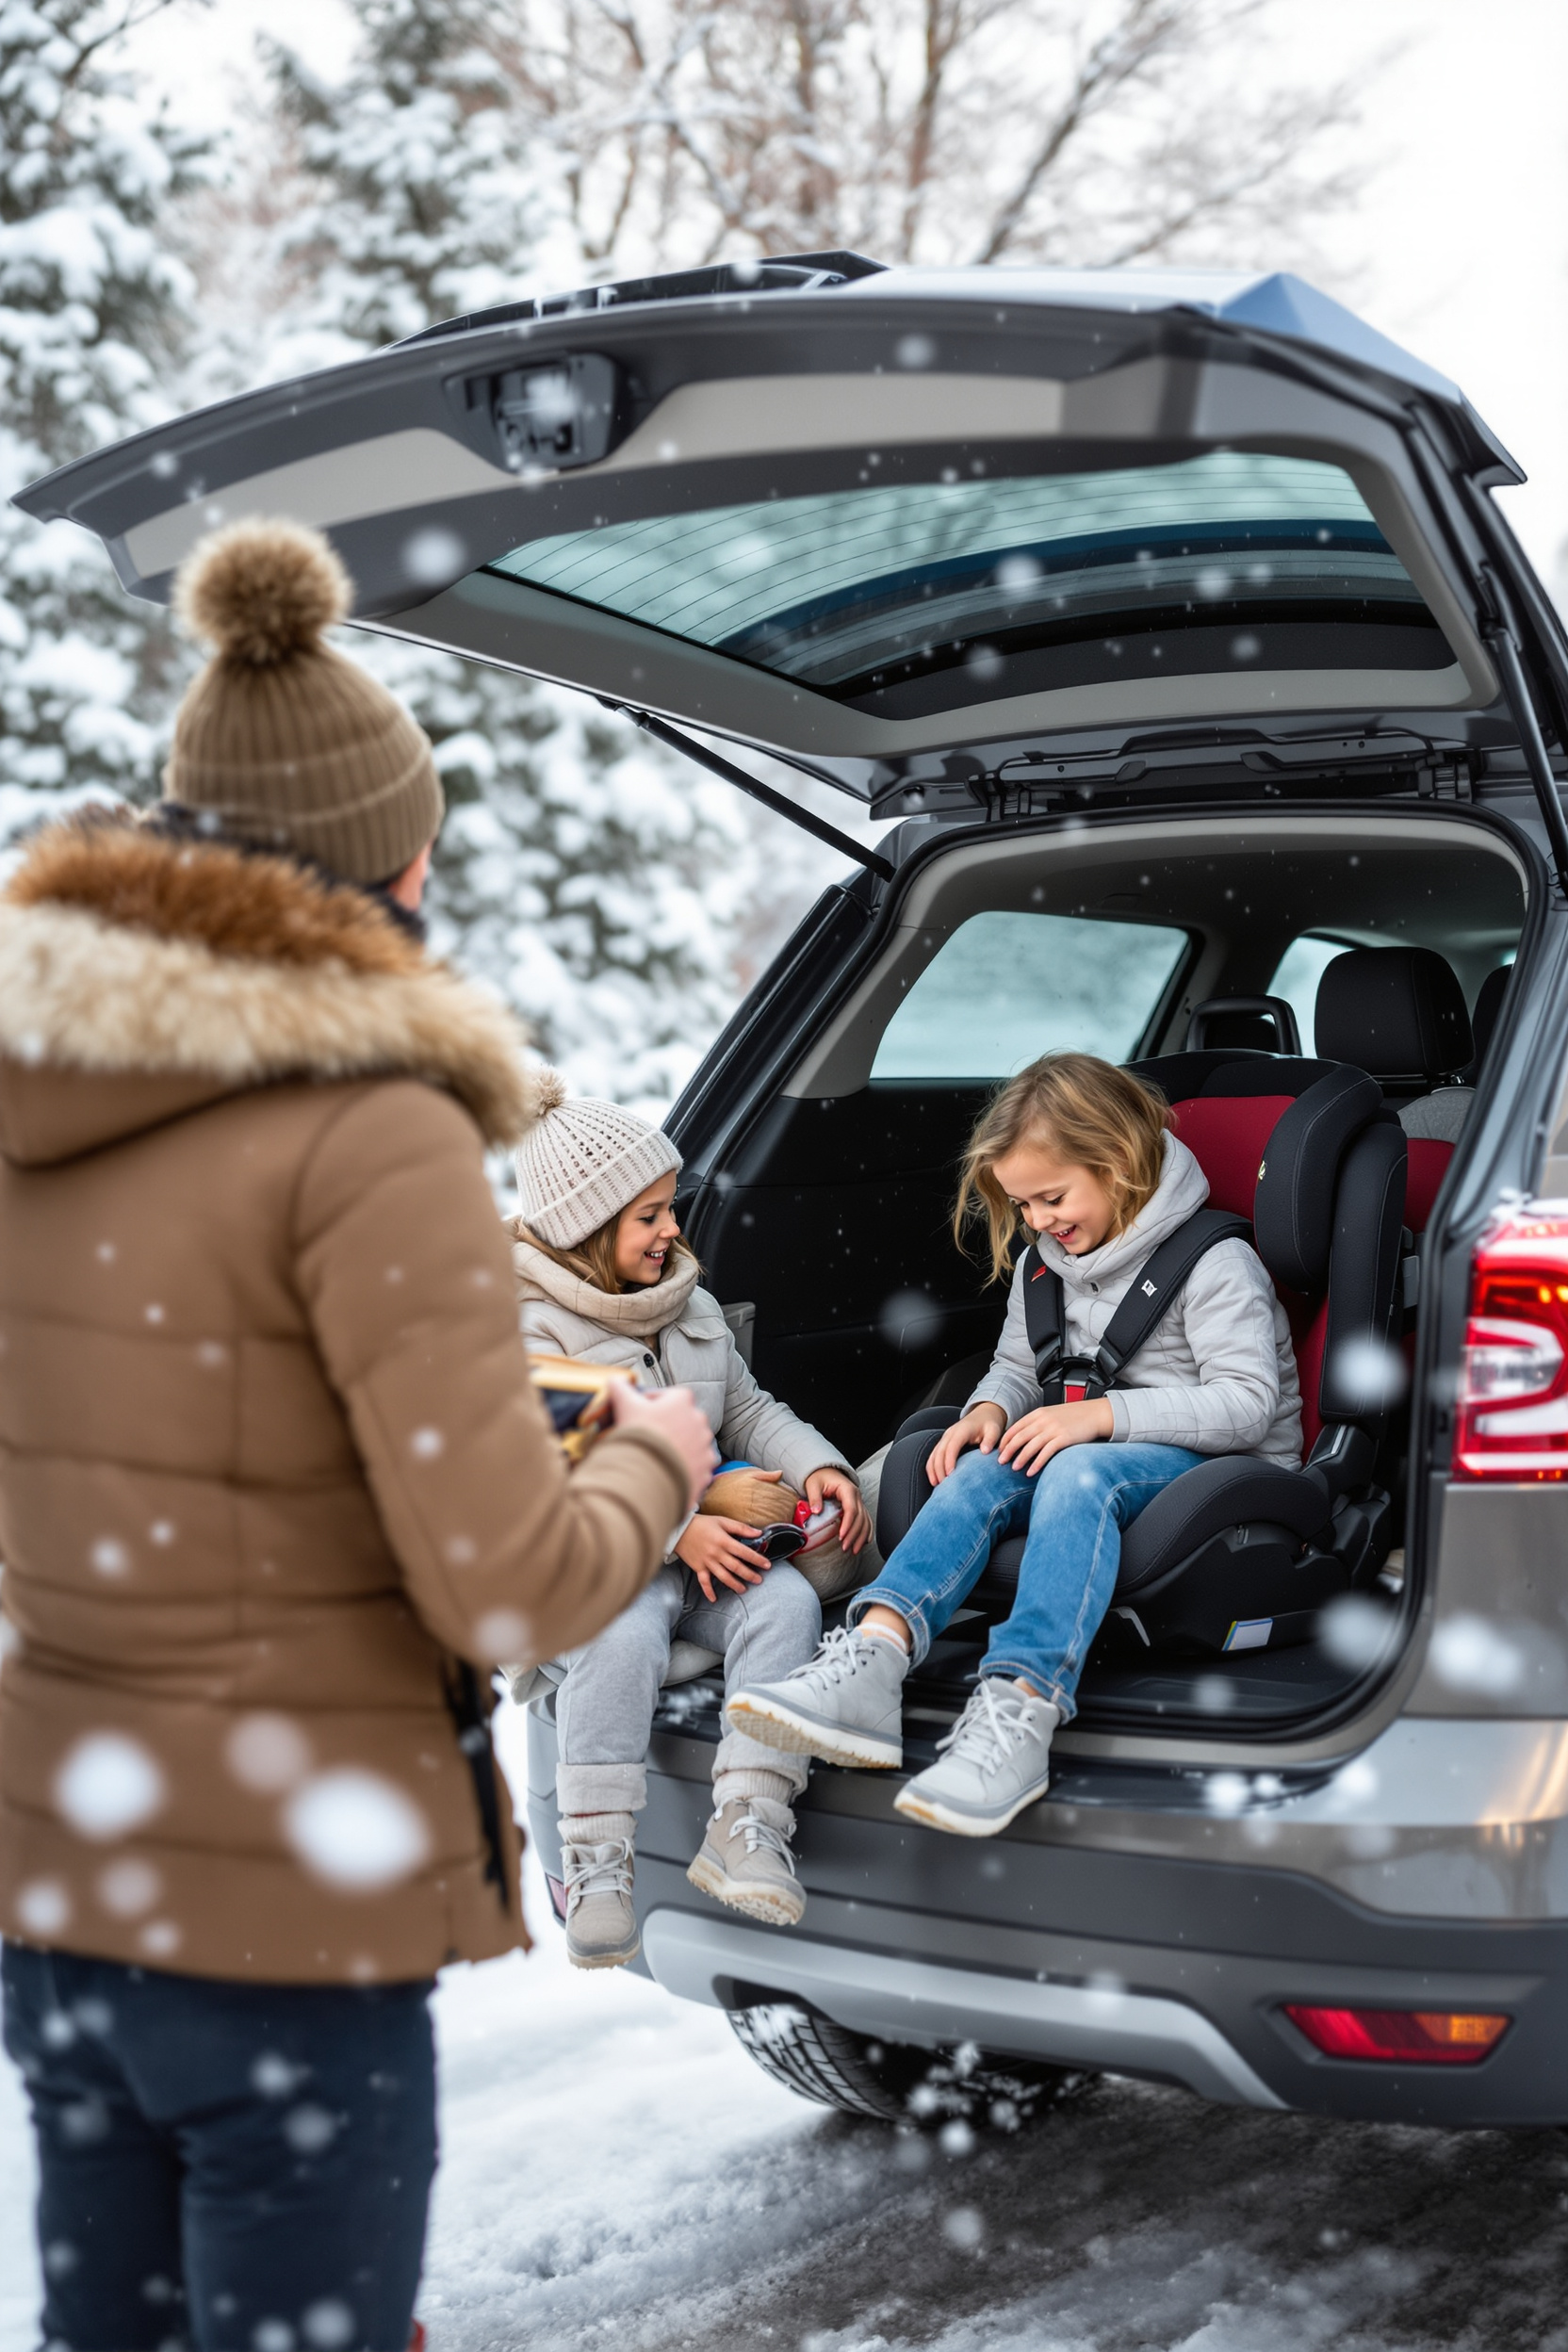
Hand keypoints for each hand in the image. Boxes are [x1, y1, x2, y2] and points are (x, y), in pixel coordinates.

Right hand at [608, 1380, 716, 1511]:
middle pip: (681, 1420)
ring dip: (678, 1447)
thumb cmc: (639, 1436)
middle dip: (667, 1426)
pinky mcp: (706, 1468)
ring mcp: (704, 1445)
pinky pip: (697, 1465)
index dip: (650, 1403)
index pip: (667, 1396)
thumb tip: (614, 1380)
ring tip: (658, 1456)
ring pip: (691, 1443)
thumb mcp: (626, 1406)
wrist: (649, 1476)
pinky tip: (669, 1471)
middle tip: (648, 1437)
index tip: (639, 1414)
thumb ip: (621, 1388)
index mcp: (682, 1400)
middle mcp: (699, 1420)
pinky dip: (686, 1467)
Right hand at [675, 1511, 770, 1600]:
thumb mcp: (723, 1521)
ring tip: (743, 1590)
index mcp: (724, 1541)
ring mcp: (707, 1562)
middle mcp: (716, 1553)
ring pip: (723, 1576)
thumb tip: (758, 1532)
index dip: (757, 1559)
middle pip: (736, 1567)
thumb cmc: (702, 1524)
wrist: (679, 1529)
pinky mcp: (698, 1567)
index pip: (744, 1552)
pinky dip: (708, 1591)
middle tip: (759, 1580)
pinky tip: (714, 1599)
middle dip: (749, 1575)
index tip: (767, 1565)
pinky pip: (703, 1582)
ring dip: (734, 1584)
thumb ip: (741, 1528)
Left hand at [805, 1467, 870, 1554]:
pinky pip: (866, 1520)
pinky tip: (864, 1542)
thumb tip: (816, 1511)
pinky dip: (867, 1531)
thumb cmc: (819, 1477)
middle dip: (854, 1534)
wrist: (824, 1470)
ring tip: (854, 1550)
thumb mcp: (813, 1484)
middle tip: (845, 1547)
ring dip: (861, 1536)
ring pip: (866, 1521)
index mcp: (847, 1489)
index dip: (848, 1524)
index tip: (842, 1536)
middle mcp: (856, 1496)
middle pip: (860, 1518)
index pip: (851, 1509)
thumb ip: (814, 1497)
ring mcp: (858, 1501)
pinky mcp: (857, 1506)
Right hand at [927, 1404, 1006, 1485]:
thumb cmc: (989, 1424)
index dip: (949, 1460)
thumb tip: (984, 1451)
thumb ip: (990, 1440)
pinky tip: (934, 1480)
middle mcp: (950, 1434)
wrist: (983, 1414)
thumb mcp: (994, 1430)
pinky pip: (933, 1456)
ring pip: (934, 1454)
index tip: (950, 1474)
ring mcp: (945, 1438)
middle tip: (944, 1485)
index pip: (952, 1446)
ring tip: (937, 1485)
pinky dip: (931, 1468)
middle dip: (939, 1469)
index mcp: (962, 1430)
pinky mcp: (943, 1443)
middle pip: (940, 1452)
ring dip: (933, 1470)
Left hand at [996, 1397, 1113, 1474]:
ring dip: (1020, 1458)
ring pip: (1031, 1446)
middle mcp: (1044, 1420)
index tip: (999, 1450)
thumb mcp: (1052, 1414)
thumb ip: (1038, 1423)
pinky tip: (1031, 1472)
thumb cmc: (1074, 1416)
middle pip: (1020, 1437)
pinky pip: (1046, 1453)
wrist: (1095, 1413)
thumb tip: (1024, 1437)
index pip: (1016, 1427)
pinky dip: (1036, 1464)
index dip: (1005, 1440)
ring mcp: (1053, 1429)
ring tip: (1013, 1468)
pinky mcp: (1064, 1438)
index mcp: (1038, 1414)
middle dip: (1008, 1451)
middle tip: (1000, 1462)